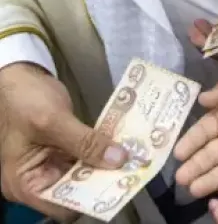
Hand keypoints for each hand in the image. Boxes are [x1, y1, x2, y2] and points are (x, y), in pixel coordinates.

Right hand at [0, 63, 126, 220]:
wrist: (18, 75)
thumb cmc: (23, 100)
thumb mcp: (52, 120)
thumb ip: (85, 142)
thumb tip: (119, 160)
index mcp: (25, 184)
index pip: (62, 207)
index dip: (90, 198)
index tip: (118, 183)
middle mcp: (38, 181)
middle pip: (77, 193)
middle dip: (104, 181)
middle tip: (133, 168)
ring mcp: (52, 166)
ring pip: (87, 175)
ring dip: (108, 166)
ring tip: (134, 157)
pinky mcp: (65, 152)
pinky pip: (88, 158)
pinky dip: (104, 153)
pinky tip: (123, 146)